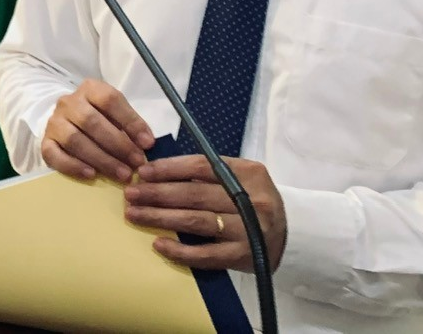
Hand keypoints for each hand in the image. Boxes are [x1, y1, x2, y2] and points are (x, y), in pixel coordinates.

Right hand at [42, 79, 155, 182]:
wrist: (65, 121)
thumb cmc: (97, 117)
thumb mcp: (113, 113)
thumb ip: (128, 124)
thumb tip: (147, 143)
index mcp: (90, 89)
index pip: (110, 100)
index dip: (131, 121)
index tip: (148, 143)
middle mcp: (69, 102)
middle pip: (92, 122)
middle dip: (118, 145)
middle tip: (136, 163)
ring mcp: (54, 122)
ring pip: (75, 140)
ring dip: (101, 159)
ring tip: (121, 174)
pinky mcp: (45, 142)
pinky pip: (55, 155)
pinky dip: (73, 166)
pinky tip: (91, 175)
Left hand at [123, 155, 287, 272]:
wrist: (291, 235)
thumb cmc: (255, 199)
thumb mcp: (242, 177)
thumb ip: (211, 172)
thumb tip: (162, 169)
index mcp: (248, 173)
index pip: (202, 166)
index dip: (170, 169)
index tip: (143, 172)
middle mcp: (250, 200)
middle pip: (195, 194)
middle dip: (158, 193)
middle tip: (131, 193)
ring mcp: (247, 230)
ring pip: (196, 221)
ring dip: (161, 218)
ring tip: (135, 214)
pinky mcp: (242, 257)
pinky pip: (206, 255)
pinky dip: (181, 250)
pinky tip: (159, 244)